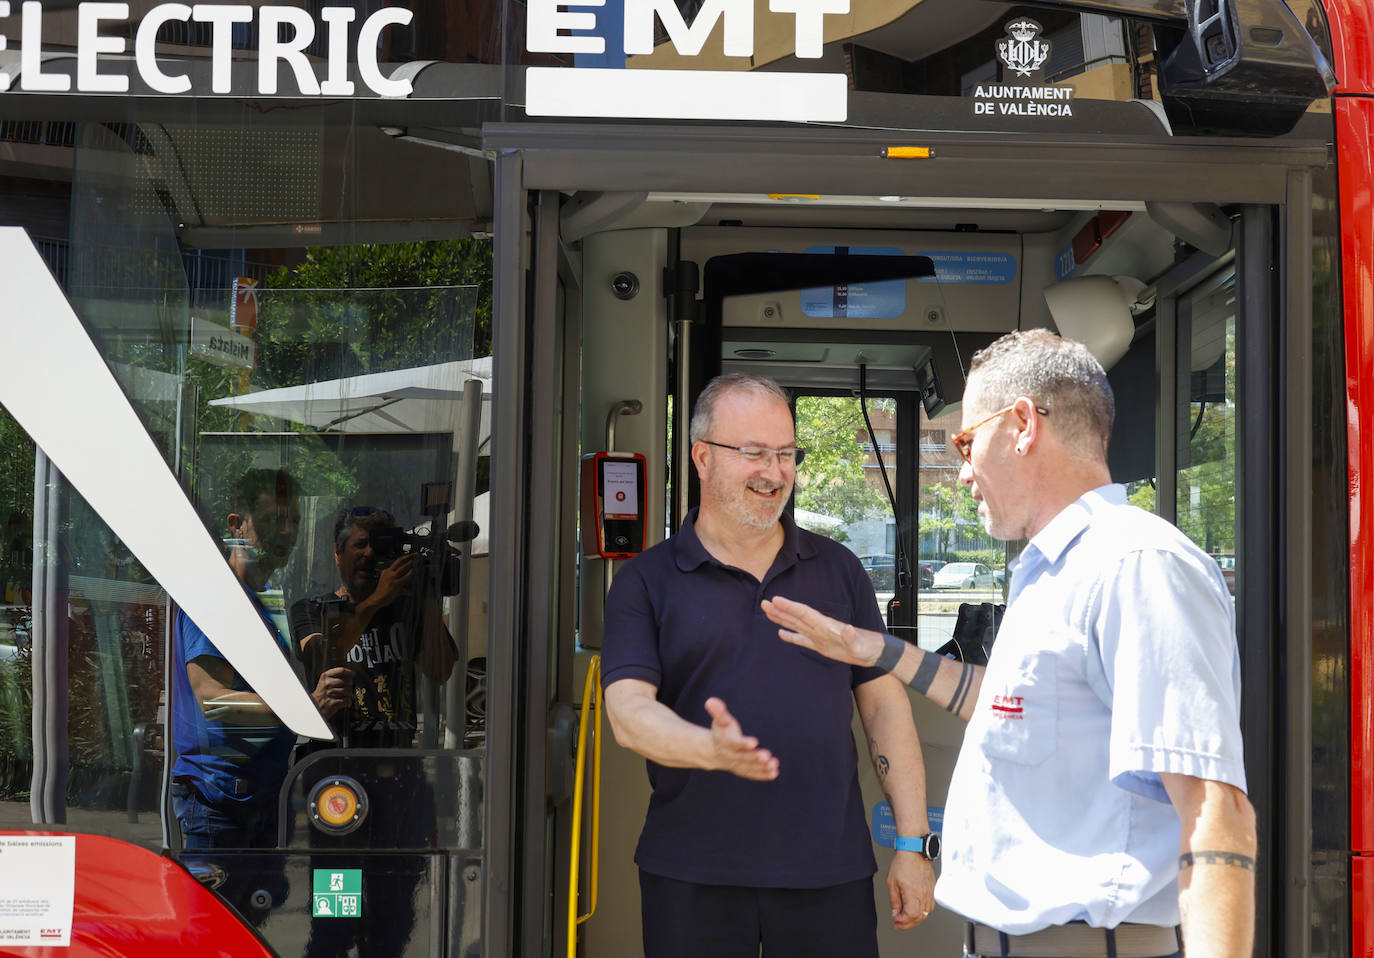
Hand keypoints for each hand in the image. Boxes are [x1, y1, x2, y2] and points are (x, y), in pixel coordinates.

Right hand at [311, 666, 353, 718]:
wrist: (314, 706)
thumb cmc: (321, 694)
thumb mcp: (324, 681)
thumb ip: (335, 676)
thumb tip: (350, 674)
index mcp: (325, 676)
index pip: (341, 670)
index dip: (349, 672)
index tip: (353, 674)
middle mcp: (327, 683)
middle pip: (347, 681)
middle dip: (349, 686)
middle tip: (346, 689)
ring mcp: (330, 693)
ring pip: (348, 691)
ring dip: (349, 695)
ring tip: (344, 696)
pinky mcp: (333, 703)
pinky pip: (347, 700)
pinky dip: (348, 702)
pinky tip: (344, 702)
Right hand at [371, 553, 414, 605]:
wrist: (377, 599)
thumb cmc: (383, 592)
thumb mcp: (391, 587)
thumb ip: (399, 585)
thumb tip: (410, 591)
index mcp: (386, 571)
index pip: (397, 562)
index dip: (404, 558)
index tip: (411, 556)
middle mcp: (389, 572)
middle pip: (400, 561)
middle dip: (408, 556)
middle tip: (415, 554)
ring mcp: (392, 577)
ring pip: (403, 567)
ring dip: (410, 563)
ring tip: (416, 561)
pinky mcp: (396, 584)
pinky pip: (405, 577)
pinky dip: (410, 574)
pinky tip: (413, 572)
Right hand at [704, 697, 779, 780]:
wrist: (714, 751)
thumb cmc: (721, 731)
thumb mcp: (719, 720)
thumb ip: (718, 711)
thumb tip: (711, 701)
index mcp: (726, 743)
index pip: (735, 743)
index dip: (744, 743)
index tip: (755, 742)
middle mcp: (731, 756)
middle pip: (744, 757)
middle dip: (755, 757)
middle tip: (767, 756)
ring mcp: (737, 764)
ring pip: (750, 766)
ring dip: (762, 767)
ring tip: (774, 764)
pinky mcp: (744, 770)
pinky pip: (753, 773)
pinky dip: (763, 774)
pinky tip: (774, 773)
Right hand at [761, 596, 884, 666]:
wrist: (874, 652)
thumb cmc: (867, 646)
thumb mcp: (859, 643)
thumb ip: (850, 637)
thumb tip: (846, 629)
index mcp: (826, 625)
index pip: (804, 613)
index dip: (789, 607)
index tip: (775, 600)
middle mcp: (820, 627)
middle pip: (796, 616)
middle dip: (780, 610)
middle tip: (764, 603)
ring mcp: (819, 636)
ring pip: (796, 625)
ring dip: (782, 619)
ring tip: (768, 612)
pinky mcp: (821, 646)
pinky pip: (802, 640)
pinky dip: (791, 636)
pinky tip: (781, 633)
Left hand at [887, 851, 935, 929]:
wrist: (914, 851)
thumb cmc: (903, 863)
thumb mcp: (892, 883)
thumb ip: (894, 900)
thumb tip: (895, 912)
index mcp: (913, 893)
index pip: (911, 916)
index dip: (903, 922)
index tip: (896, 920)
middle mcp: (923, 894)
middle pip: (920, 917)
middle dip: (908, 923)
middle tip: (900, 922)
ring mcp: (930, 892)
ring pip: (926, 913)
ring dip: (917, 918)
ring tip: (907, 917)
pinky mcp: (932, 888)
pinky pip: (930, 905)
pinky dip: (923, 911)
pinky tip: (917, 909)